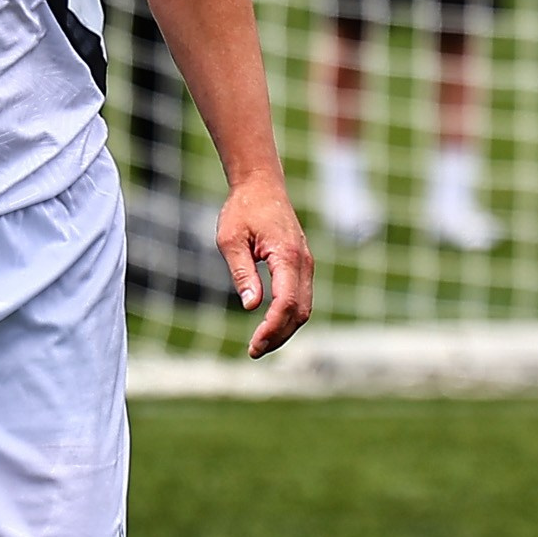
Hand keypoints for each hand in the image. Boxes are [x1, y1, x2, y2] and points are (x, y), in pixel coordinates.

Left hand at [215, 176, 312, 360]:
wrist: (261, 185)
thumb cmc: (243, 209)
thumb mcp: (231, 239)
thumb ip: (242, 272)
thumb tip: (250, 306)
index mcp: (287, 255)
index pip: (286, 302)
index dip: (271, 328)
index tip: (253, 345)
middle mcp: (304, 262)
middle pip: (300, 312)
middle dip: (279, 336)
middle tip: (253, 351)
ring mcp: (306, 264)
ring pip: (304, 308)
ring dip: (285, 330)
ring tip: (260, 345)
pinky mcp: (302, 265)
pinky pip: (301, 298)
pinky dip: (288, 317)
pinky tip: (269, 327)